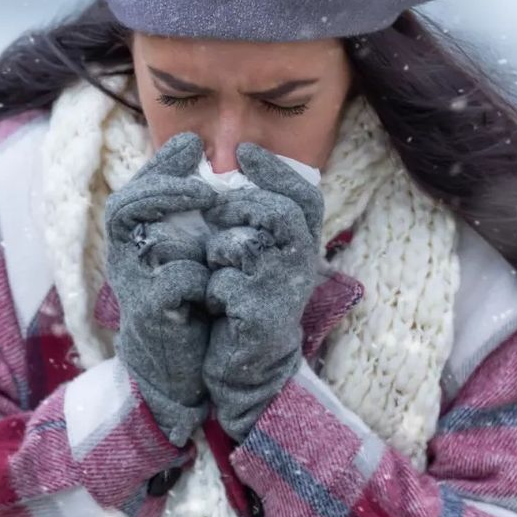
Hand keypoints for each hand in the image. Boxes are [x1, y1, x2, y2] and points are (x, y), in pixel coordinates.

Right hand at [103, 132, 217, 446]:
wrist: (178, 365)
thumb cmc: (186, 298)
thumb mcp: (185, 246)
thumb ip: (187, 205)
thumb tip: (191, 145)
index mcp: (134, 236)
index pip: (137, 187)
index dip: (162, 165)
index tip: (193, 149)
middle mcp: (125, 255)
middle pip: (126, 205)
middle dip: (165, 188)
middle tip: (205, 188)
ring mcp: (133, 284)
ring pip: (145, 238)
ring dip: (182, 226)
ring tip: (214, 220)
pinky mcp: (149, 314)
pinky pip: (174, 281)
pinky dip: (199, 276)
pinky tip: (217, 281)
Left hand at [200, 143, 325, 441]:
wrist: (244, 364)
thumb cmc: (242, 300)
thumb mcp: (249, 254)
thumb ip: (245, 218)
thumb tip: (218, 172)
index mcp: (299, 244)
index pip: (304, 196)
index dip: (277, 170)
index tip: (246, 151)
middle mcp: (300, 265)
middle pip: (281, 214)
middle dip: (242, 206)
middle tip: (216, 209)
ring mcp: (284, 293)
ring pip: (249, 246)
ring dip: (222, 249)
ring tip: (215, 264)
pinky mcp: (262, 319)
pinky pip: (227, 285)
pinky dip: (213, 288)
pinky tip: (215, 301)